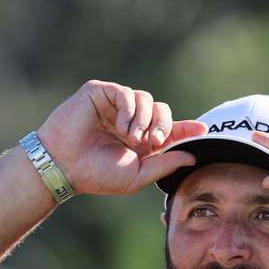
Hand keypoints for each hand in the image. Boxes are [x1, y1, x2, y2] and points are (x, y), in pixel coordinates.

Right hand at [37, 80, 206, 195]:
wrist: (65, 166)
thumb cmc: (97, 175)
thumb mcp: (138, 175)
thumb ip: (165, 165)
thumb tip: (192, 156)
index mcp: (140, 140)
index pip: (169, 129)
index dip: (186, 128)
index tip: (203, 130)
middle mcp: (129, 120)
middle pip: (162, 110)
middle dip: (164, 125)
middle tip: (155, 141)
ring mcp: (114, 105)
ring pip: (146, 99)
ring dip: (144, 120)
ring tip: (130, 138)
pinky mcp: (100, 93)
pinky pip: (125, 93)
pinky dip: (128, 110)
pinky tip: (119, 127)